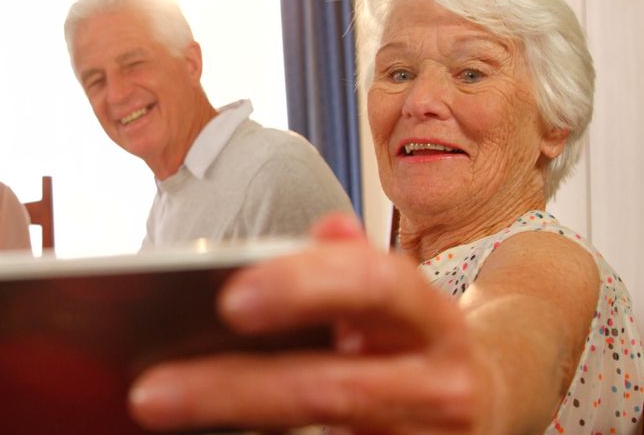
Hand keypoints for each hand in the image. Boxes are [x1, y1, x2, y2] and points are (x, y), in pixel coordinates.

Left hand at [128, 213, 484, 433]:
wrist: (494, 398)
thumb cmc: (413, 340)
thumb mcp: (396, 297)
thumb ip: (350, 267)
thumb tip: (328, 229)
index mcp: (427, 316)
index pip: (375, 287)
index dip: (306, 287)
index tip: (230, 299)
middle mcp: (439, 383)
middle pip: (331, 387)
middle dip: (234, 389)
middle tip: (150, 391)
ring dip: (239, 428)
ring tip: (161, 415)